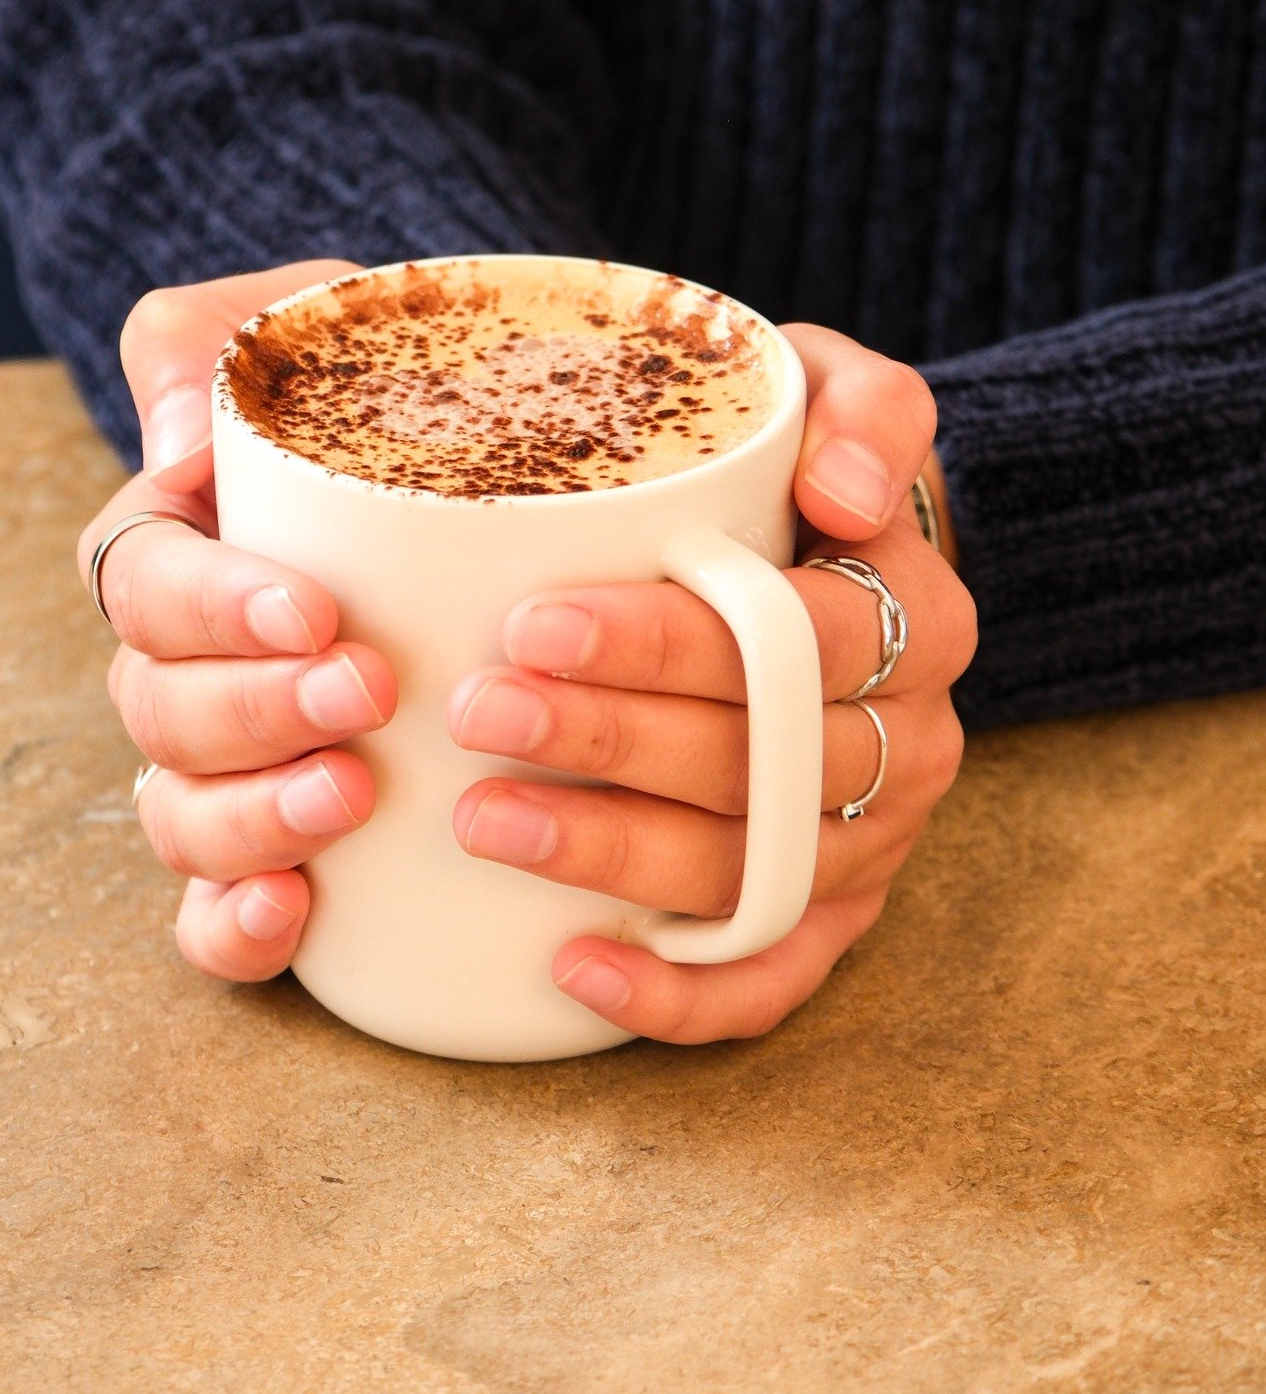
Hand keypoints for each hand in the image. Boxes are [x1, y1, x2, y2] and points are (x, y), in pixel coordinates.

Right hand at [77, 262, 396, 981]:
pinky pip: (214, 908)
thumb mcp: (309, 324)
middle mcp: (185, 659)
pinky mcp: (281, 840)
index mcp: (178, 541)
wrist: (486, 447)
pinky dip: (231, 925)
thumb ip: (210, 341)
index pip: (143, 577)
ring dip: (249, 817)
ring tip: (349, 796)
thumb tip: (175, 443)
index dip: (209, 607)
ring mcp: (227, 758)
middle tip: (364, 692)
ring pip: (178, 813)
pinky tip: (288, 915)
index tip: (313, 609)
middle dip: (252, 711)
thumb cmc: (387, 384)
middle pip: (157, 707)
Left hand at [445, 324, 976, 1044]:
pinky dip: (678, 998)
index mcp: (917, 619)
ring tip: (484, 823)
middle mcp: (911, 744)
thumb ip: (864, 412)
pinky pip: (770, 980)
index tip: (535, 622)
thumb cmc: (800, 473)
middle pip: (760, 762)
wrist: (842, 563)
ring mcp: (872, 843)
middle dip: (609, 742)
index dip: (664, 642)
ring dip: (613, 858)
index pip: (792, 641)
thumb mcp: (842, 395)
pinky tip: (569, 970)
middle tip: (477, 713)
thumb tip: (847, 493)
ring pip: (750, 873)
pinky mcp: (830, 917)